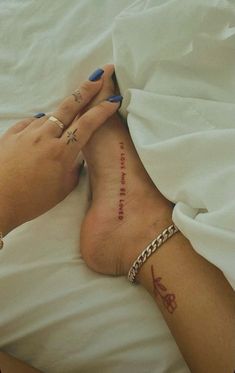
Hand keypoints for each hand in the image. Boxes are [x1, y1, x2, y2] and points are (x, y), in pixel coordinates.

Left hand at [0, 68, 121, 234]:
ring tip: (69, 114)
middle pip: (70, 106)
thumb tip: (75, 157)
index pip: (87, 124)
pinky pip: (30, 123)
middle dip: (87, 88)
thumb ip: (73, 169)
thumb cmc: (32, 200)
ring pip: (49, 114)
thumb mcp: (62, 189)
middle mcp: (45, 136)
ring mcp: (26, 133)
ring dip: (63, 110)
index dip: (102, 110)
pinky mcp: (11, 134)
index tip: (114, 98)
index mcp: (62, 152)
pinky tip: (41, 131)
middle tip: (100, 74)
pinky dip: (39, 124)